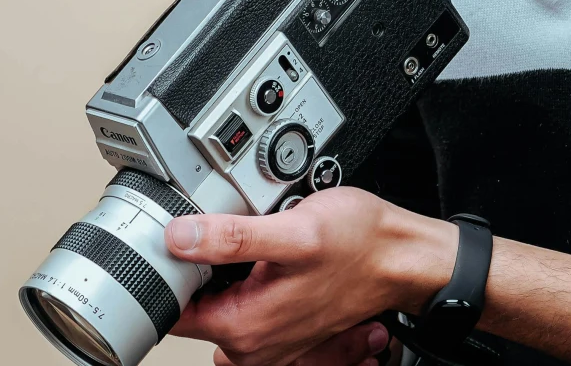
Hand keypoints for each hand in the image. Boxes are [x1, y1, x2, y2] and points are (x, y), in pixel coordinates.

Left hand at [165, 189, 455, 365]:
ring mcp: (269, 337)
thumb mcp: (295, 229)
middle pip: (194, 303)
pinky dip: (245, 276)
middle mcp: (254, 342)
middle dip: (200, 265)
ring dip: (224, 269)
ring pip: (218, 299)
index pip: (173, 309)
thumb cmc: (360, 245)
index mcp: (246, 326)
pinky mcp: (281, 324)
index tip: (179, 237)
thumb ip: (233, 236)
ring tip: (258, 238)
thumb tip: (179, 237)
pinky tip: (268, 252)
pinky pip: (242, 300)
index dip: (169, 269)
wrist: (401, 257)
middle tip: (229, 227)